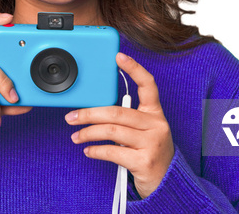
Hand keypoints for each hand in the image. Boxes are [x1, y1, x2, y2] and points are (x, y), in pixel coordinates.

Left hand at [65, 53, 173, 198]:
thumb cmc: (148, 152)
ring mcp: (152, 144)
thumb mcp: (143, 132)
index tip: (118, 56)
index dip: (134, 68)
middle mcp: (156, 126)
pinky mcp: (144, 162)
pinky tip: (89, 151)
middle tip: (72, 117)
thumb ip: (127, 119)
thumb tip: (95, 110)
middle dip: (90, 113)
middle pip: (117, 112)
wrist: (167, 183)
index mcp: (155, 114)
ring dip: (88, 133)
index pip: (148, 85)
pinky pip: (113, 152)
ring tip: (76, 137)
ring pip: (112, 131)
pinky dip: (96, 151)